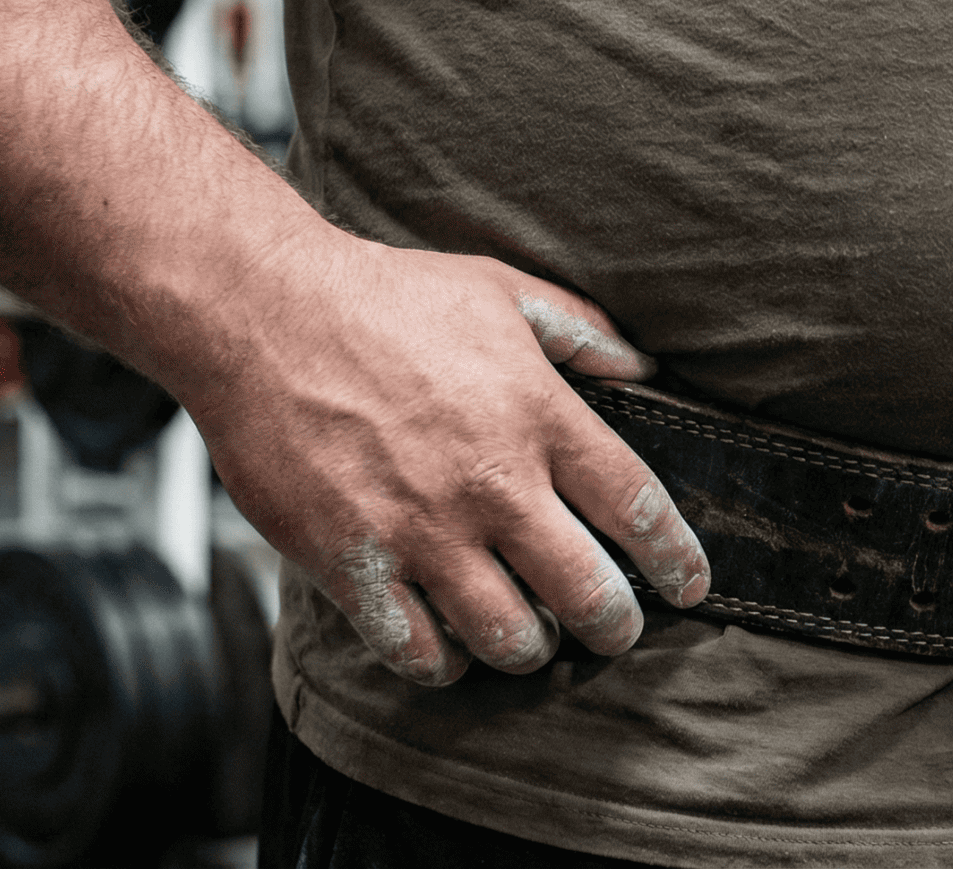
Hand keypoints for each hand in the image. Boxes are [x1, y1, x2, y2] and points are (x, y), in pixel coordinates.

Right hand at [183, 234, 708, 685]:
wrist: (261, 313)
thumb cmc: (383, 298)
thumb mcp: (503, 291)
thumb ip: (582, 333)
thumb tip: (644, 370)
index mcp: (539, 418)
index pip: (638, 509)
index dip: (676, 559)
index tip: (691, 584)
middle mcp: (491, 483)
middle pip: (587, 592)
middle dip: (615, 626)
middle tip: (616, 630)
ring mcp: (421, 529)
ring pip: (508, 635)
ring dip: (531, 648)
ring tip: (533, 636)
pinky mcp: (353, 560)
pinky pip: (415, 646)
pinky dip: (442, 661)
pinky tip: (449, 646)